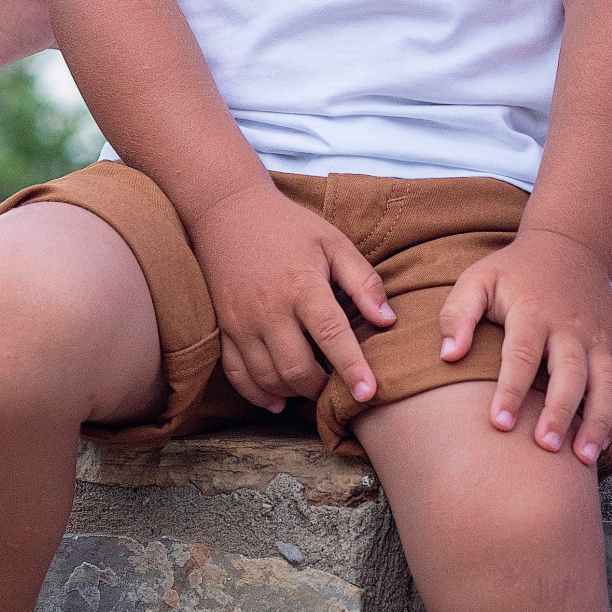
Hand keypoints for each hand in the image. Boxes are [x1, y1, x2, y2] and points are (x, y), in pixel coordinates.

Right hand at [190, 183, 395, 412]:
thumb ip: (363, 282)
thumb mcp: (333, 243)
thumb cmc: (288, 227)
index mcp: (302, 285)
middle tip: (338, 386)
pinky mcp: (223, 329)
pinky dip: (257, 394)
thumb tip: (387, 320)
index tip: (367, 393)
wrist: (227, 211)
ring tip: (312, 388)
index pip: (331, 335)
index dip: (351, 367)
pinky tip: (277, 401)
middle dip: (321, 387)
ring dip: (293, 392)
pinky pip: (236, 374)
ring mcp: (241, 322)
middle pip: (296, 367)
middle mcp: (269, 309)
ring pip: (267, 377)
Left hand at [439, 226, 611, 462]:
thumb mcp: (478, 279)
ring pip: (605, 383)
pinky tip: (603, 443)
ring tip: (582, 457)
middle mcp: (570, 328)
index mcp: (533, 312)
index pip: (521, 355)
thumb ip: (458, 314)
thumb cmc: (514, 272)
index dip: (510, 390)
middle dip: (560, 412)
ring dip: (598, 421)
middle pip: (570, 374)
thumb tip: (448, 355)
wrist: (569, 247)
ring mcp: (598, 338)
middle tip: (545, 447)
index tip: (498, 424)